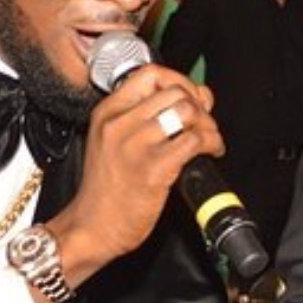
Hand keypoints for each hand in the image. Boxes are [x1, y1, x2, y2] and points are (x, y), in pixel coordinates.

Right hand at [49, 63, 222, 281]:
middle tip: (203, 125)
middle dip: (200, 106)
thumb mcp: (114, 141)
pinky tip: (209, 154)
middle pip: (175, 91)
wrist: (91, 228)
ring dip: (208, 125)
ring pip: (187, 111)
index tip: (191, 98)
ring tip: (208, 140)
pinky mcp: (152, 169)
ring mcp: (135, 146)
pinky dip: (211, 144)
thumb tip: (197, 97)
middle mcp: (119, 124)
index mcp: (108, 112)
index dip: (180, 81)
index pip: (151, 74)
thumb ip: (149, 116)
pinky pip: (194, 141)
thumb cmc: (106, 189)